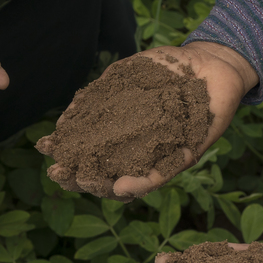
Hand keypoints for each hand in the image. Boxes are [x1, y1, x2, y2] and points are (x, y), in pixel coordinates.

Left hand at [40, 42, 254, 198]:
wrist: (216, 71)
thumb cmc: (207, 117)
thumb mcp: (187, 152)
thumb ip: (154, 175)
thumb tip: (119, 191)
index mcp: (142, 159)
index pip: (110, 179)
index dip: (91, 184)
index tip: (79, 183)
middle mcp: (126, 139)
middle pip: (92, 159)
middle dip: (71, 167)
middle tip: (55, 171)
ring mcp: (120, 113)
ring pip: (87, 131)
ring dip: (67, 140)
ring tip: (47, 146)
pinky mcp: (118, 87)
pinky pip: (94, 100)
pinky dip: (79, 110)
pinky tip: (66, 118)